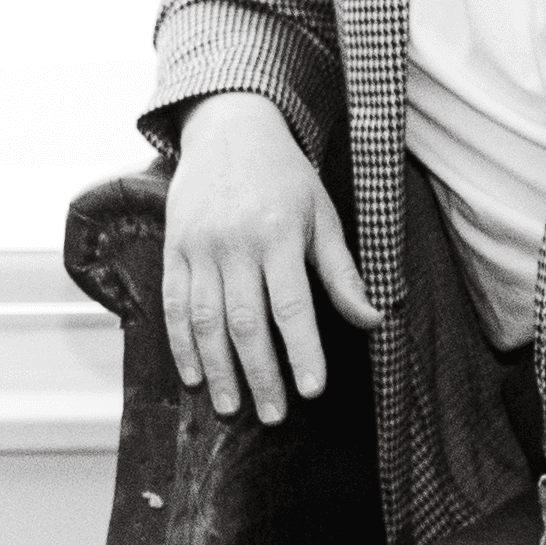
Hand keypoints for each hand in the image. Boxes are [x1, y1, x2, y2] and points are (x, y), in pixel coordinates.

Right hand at [160, 91, 384, 421]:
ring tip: (232, 407)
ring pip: (205, 320)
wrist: (228, 129)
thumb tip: (372, 320)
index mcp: (279, 233)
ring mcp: (198, 247)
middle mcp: (235, 243)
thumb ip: (342, 272)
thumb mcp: (323, 215)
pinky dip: (181, 345)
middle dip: (260, 374)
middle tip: (274, 414)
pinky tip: (194, 376)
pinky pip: (174, 305)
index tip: (312, 389)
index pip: (292, 305)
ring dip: (218, 370)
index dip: (303, 351)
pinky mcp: (173, 249)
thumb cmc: (285, 176)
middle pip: (245, 322)